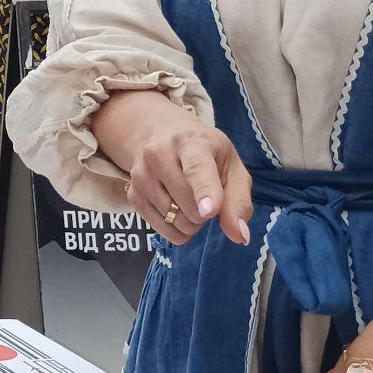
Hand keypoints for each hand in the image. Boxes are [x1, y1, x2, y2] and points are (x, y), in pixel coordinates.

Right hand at [98, 92, 252, 245]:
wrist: (163, 135)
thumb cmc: (206, 154)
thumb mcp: (231, 166)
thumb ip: (239, 200)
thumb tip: (240, 236)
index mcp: (191, 142)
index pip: (197, 170)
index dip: (205, 192)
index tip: (209, 212)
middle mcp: (159, 154)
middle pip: (190, 207)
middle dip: (206, 213)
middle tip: (206, 196)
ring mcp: (140, 175)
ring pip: (176, 221)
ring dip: (192, 222)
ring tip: (189, 199)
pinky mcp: (132, 194)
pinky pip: (163, 229)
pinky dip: (176, 228)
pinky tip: (176, 207)